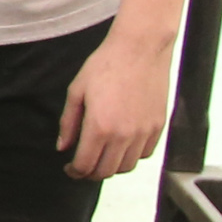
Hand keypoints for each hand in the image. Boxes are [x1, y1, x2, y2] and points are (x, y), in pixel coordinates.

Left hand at [60, 28, 176, 178]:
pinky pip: (144, 154)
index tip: (70, 169)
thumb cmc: (106, 64)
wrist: (140, 49)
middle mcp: (123, 135)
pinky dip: (132, 156)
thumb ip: (68, 122)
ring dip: (112, 166)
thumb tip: (63, 147)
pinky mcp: (158, 126)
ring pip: (127, 167)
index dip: (74, 172)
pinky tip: (122, 145)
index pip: (85, 165)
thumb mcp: (77, 90)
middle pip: (106, 172)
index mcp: (99, 127)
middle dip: (91, 173)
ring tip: (102, 155)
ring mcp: (143, 132)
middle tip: (83, 165)